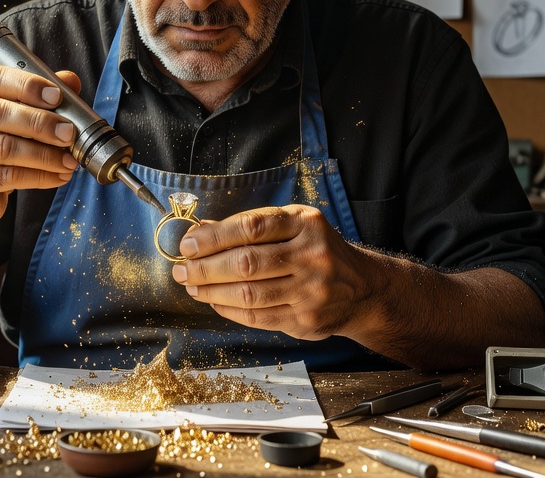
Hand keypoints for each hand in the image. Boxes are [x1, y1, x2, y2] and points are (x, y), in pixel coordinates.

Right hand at [0, 66, 80, 227]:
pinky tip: (58, 177)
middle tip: (68, 133)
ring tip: (69, 160)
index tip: (57, 97)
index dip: (27, 85)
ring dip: (44, 155)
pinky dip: (38, 177)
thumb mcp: (10, 119)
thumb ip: (36, 97)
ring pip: (4, 148)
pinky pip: (6, 176)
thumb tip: (70, 81)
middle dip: (40, 123)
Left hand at [170, 204, 379, 340]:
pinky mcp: (307, 320)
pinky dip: (229, 310)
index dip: (214, 237)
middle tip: (181, 270)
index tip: (188, 245)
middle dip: (205, 268)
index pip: (252, 227)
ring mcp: (311, 291)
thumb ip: (251, 227)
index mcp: (306, 224)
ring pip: (249, 294)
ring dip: (212, 292)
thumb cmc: (317, 250)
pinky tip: (215, 302)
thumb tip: (201, 231)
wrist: (362, 288)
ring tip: (192, 286)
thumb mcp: (293, 226)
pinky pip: (258, 317)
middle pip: (247, 263)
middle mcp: (312, 255)